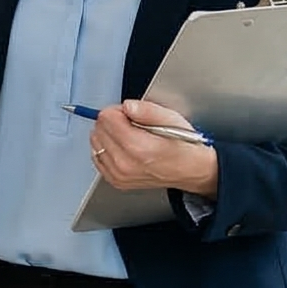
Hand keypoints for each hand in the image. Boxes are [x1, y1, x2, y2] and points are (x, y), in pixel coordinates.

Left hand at [88, 99, 219, 198]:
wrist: (191, 170)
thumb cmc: (183, 145)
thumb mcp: (171, 118)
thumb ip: (146, 110)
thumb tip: (127, 106)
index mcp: (138, 147)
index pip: (106, 118)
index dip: (119, 111)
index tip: (131, 115)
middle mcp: (125, 163)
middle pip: (98, 130)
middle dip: (112, 122)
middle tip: (132, 126)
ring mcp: (119, 174)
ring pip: (95, 143)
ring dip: (108, 136)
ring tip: (130, 137)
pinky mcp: (116, 180)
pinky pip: (97, 157)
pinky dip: (107, 149)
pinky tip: (123, 148)